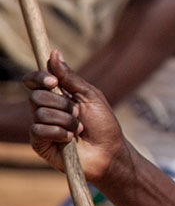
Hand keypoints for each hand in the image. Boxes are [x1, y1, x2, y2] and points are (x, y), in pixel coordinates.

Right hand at [25, 51, 130, 183]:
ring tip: (79, 129)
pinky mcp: (39, 143)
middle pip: (36, 96)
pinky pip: (38, 130)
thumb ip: (70, 77)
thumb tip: (54, 53)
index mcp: (56, 95)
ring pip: (40, 113)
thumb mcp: (90, 96)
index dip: (38, 78)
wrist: (109, 152)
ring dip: (66, 121)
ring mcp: (41, 126)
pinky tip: (70, 139)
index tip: (53, 82)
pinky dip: (59, 132)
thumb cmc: (103, 124)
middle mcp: (45, 109)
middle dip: (62, 104)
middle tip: (78, 113)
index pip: (33, 80)